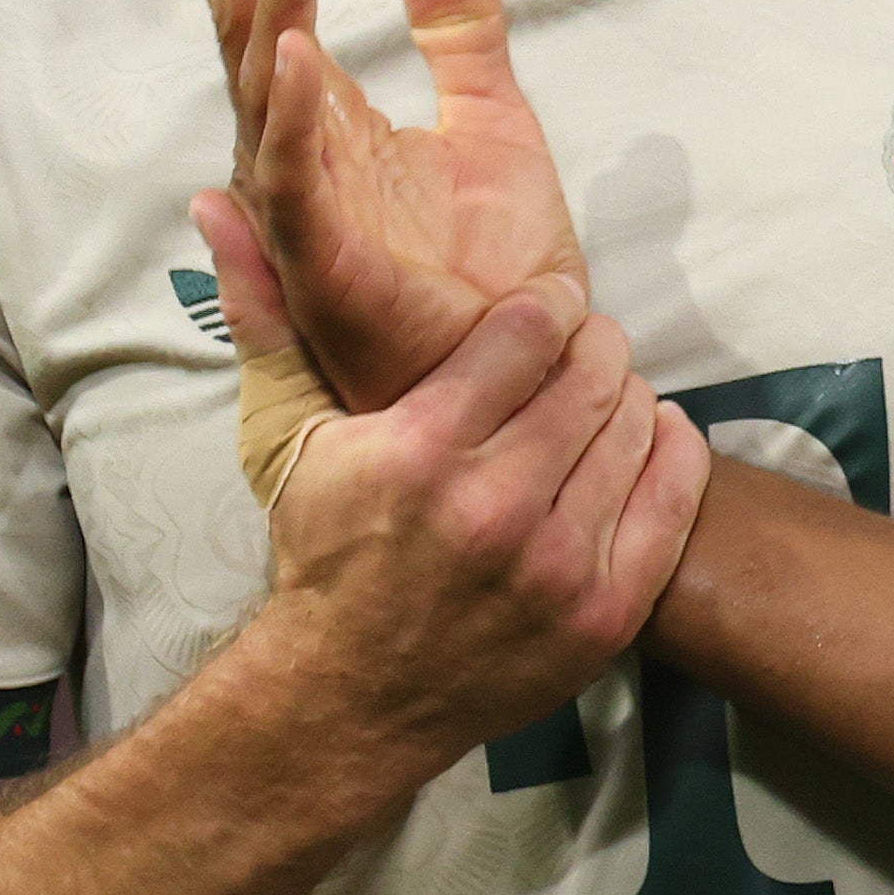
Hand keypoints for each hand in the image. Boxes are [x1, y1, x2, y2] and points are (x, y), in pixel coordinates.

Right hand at [190, 0, 590, 409]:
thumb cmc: (496, 271)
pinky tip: (291, 43)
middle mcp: (291, 156)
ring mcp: (300, 208)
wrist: (533, 373)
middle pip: (242, 12)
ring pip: (259, 77)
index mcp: (320, 120)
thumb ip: (459, 22)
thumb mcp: (494, 117)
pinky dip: (289, 108)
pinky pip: (293, 177)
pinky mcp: (327, 264)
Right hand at [206, 188, 705, 751]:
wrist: (352, 696)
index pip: (530, 329)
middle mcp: (493, 507)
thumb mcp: (287, 436)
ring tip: (593, 402)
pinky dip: (667, 451)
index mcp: (420, 452)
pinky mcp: (605, 610)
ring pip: (636, 423)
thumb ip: (268, 316)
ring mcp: (556, 564)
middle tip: (576, 352)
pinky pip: (675, 492)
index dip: (543, 309)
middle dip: (589, 347)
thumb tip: (218, 199)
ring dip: (623, 398)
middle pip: (595, 371)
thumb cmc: (323, 553)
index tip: (539, 316)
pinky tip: (636, 442)